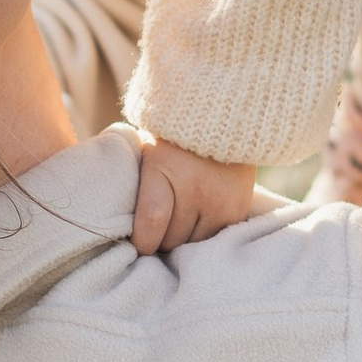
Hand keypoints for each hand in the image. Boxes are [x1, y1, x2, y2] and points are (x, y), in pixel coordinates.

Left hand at [131, 136, 261, 253]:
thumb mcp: (147, 154)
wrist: (222, 117)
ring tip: (181, 218)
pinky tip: (199, 218)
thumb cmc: (173, 139)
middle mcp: (194, 189)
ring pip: (193, 243)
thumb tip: (124, 227)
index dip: (141, 241)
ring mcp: (220, 202)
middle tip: (160, 225)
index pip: (151, 222)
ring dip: (184, 238)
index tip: (139, 242)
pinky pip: (214, 238)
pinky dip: (204, 234)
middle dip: (162, 238)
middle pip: (171, 240)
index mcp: (163, 171)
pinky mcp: (238, 211)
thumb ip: (137, 188)